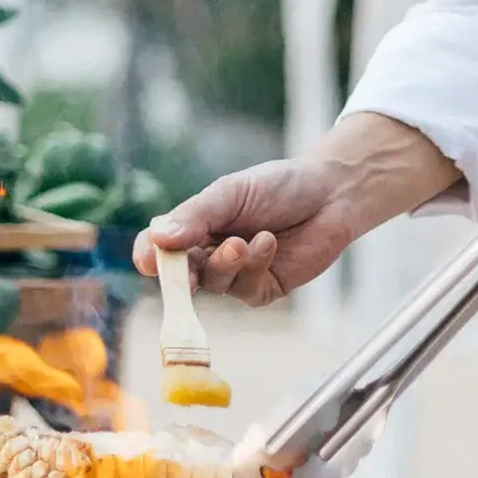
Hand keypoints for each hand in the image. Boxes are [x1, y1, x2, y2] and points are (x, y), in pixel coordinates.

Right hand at [133, 157, 353, 305]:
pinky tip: (268, 243)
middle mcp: (208, 253)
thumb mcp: (231, 193)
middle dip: (182, 275)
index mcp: (194, 226)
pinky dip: (255, 266)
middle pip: (180, 275)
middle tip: (187, 272)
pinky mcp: (262, 288)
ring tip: (245, 241)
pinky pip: (246, 290)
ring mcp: (235, 274)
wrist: (330, 194)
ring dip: (227, 263)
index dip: (149, 256)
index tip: (148, 261)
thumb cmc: (277, 187)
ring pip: (214, 283)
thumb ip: (196, 216)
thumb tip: (158, 239)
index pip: (158, 247)